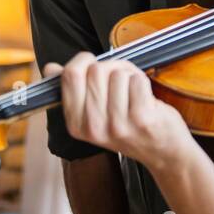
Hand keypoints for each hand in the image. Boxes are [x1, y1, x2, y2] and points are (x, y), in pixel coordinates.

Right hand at [44, 52, 194, 171]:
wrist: (163, 152)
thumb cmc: (129, 127)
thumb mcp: (95, 113)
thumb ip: (73, 88)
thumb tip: (50, 68)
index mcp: (76, 124)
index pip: (70, 75)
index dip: (84, 61)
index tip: (93, 64)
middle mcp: (93, 127)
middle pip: (96, 70)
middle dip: (111, 68)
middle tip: (121, 85)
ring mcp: (117, 124)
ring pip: (118, 73)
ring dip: (129, 76)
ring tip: (133, 94)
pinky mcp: (141, 118)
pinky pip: (137, 79)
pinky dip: (143, 82)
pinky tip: (146, 99)